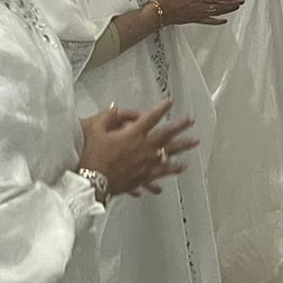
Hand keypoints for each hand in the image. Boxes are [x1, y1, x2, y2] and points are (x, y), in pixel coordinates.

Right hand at [79, 101, 199, 197]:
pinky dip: (168, 173)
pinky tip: (178, 170)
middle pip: (167, 135)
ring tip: (193, 144)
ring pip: (169, 155)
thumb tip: (115, 107)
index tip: (170, 101)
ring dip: (182, 148)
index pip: (152, 117)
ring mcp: (145, 164)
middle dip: (180, 126)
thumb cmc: (90, 155)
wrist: (89, 181)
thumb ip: (107, 116)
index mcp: (134, 134)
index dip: (162, 107)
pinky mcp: (141, 178)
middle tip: (191, 121)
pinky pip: (159, 174)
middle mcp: (144, 148)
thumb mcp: (95, 129)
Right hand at [155, 0, 243, 25]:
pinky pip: (207, 21)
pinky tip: (223, 21)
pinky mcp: (193, 19)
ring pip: (215, 13)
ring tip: (236, 8)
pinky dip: (216, 21)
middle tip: (241, 1)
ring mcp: (196, 14)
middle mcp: (198, 7)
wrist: (157, 14)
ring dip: (227, 10)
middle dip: (231, 3)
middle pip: (218, 5)